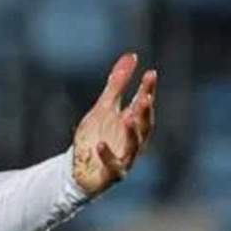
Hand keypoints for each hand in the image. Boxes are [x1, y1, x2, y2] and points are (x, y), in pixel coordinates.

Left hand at [71, 53, 157, 196]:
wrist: (79, 170)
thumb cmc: (95, 137)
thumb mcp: (103, 107)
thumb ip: (117, 84)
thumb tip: (132, 55)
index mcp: (132, 123)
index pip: (143, 104)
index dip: (148, 90)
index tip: (151, 74)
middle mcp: (133, 141)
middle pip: (144, 126)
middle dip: (145, 112)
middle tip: (146, 97)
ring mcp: (125, 159)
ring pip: (133, 146)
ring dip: (132, 133)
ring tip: (129, 118)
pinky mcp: (112, 175)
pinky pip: (113, 166)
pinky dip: (106, 156)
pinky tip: (100, 144)